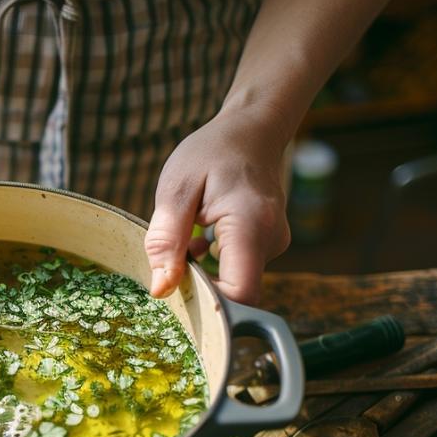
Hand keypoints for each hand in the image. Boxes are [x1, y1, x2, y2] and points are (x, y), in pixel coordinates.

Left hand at [145, 106, 291, 305]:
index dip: (210, 305)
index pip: (240, 293)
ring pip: (235, 280)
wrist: (251, 131)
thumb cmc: (211, 152)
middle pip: (237, 292)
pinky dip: (214, 264)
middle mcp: (272, 240)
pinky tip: (197, 240)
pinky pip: (239, 268)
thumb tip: (161, 290)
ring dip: (203, 272)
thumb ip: (166, 240)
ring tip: (185, 239)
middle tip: (171, 262)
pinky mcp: (268, 245)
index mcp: (251, 225)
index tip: (178, 293)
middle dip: (199, 287)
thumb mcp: (176, 189)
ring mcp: (274, 244)